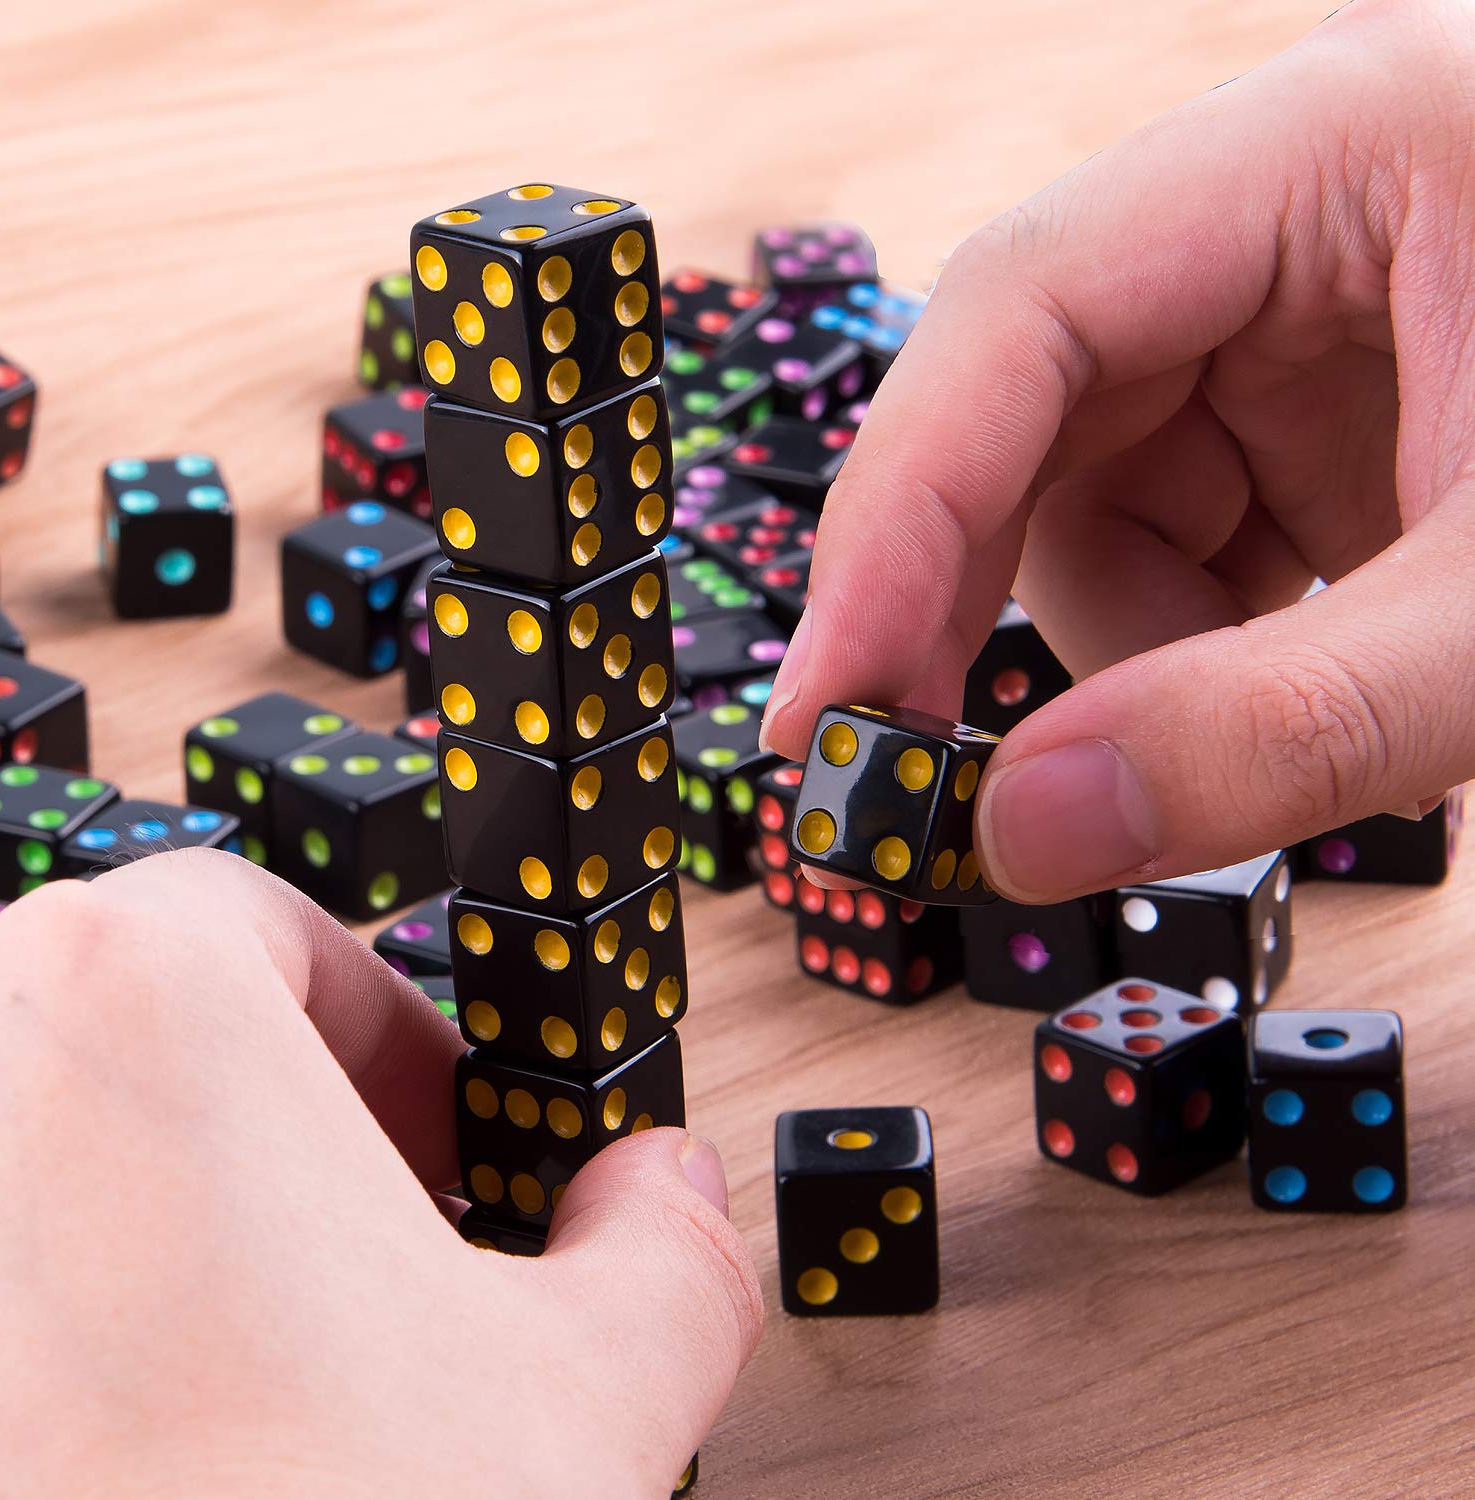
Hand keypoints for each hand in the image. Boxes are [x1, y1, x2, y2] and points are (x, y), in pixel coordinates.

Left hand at [0, 853, 760, 1498]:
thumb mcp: (586, 1387)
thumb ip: (667, 1250)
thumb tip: (670, 1196)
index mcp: (136, 996)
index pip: (264, 923)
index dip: (384, 1029)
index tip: (445, 1145)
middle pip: (147, 1029)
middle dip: (283, 1131)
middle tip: (382, 1264)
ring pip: (51, 1153)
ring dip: (182, 1231)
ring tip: (288, 1378)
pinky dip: (69, 1328)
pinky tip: (172, 1451)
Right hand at [763, 0, 1474, 901]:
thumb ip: (1274, 730)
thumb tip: (1011, 837)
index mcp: (1333, 147)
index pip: (1024, 310)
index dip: (893, 519)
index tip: (823, 717)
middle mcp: (1281, 218)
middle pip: (1028, 413)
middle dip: (975, 607)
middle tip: (924, 787)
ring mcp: (1292, 323)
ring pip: (1092, 502)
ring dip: (1133, 652)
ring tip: (1264, 720)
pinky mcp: (1314, 421)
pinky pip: (1176, 544)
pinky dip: (1197, 648)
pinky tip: (1301, 675)